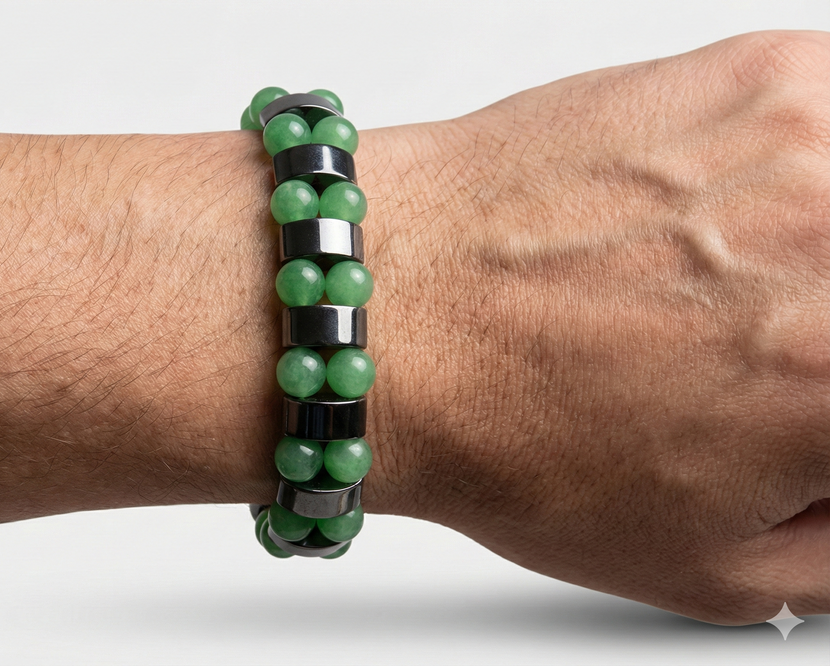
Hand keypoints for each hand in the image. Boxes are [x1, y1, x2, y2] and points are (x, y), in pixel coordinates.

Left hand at [361, 30, 829, 623]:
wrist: (396, 315)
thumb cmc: (506, 430)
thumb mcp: (713, 567)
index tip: (827, 395)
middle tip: (799, 350)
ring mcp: (809, 134)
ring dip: (828, 253)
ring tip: (766, 293)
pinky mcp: (755, 71)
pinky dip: (825, 173)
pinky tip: (760, 220)